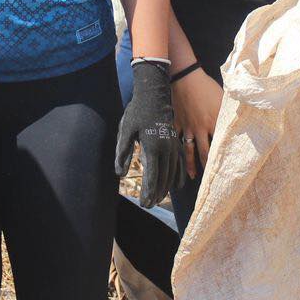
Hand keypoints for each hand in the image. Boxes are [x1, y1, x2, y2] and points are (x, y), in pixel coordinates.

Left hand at [115, 59, 181, 208]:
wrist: (154, 94)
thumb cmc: (136, 112)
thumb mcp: (125, 131)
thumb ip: (122, 152)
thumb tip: (119, 173)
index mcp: (152, 146)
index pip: (152, 176)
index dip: (148, 192)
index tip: (144, 203)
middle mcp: (166, 148)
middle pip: (164, 178)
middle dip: (156, 193)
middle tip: (148, 205)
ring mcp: (173, 145)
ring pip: (173, 173)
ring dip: (166, 188)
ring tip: (158, 198)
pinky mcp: (176, 142)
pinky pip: (180, 163)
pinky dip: (178, 176)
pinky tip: (176, 186)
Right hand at [171, 67, 222, 179]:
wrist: (186, 78)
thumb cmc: (207, 86)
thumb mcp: (224, 97)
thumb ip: (231, 110)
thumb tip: (244, 116)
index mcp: (214, 121)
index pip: (221, 144)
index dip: (224, 157)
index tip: (228, 169)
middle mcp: (201, 128)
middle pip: (205, 152)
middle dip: (208, 166)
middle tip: (211, 178)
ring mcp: (188, 126)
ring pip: (189, 150)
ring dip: (190, 164)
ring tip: (193, 175)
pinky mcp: (177, 122)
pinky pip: (177, 138)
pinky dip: (177, 148)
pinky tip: (178, 156)